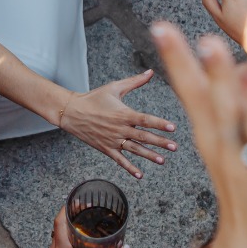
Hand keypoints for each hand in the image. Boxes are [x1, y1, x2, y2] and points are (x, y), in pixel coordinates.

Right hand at [57, 71, 177, 177]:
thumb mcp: (114, 87)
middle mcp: (120, 128)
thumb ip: (134, 81)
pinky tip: (140, 175)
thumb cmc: (94, 98)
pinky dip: (130, 168)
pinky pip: (120, 160)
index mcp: (123, 113)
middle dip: (160, 142)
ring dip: (149, 155)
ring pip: (134, 150)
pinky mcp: (106, 148)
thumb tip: (150, 72)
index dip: (160, 124)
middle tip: (174, 147)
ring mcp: (113, 140)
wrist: (72, 112)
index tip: (173, 128)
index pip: (145, 120)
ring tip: (162, 160)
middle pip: (143, 137)